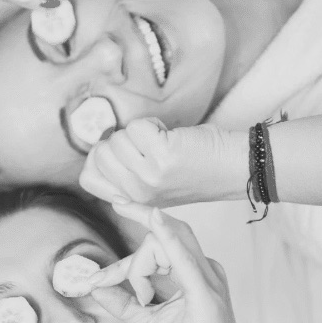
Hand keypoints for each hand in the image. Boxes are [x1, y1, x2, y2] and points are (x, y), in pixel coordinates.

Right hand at [79, 118, 245, 207]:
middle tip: (148, 146)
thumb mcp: (153, 182)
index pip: (87, 179)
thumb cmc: (195, 168)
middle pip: (99, 153)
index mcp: (131, 199)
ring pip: (117, 138)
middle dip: (121, 140)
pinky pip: (136, 126)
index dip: (98, 159)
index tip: (122, 154)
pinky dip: (153, 123)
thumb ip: (125, 174)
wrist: (234, 168)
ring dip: (139, 130)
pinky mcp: (162, 156)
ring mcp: (148, 176)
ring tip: (162, 141)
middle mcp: (136, 192)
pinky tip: (171, 135)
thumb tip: (99, 148)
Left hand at [88, 200, 250, 322]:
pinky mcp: (205, 292)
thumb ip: (124, 303)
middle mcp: (203, 267)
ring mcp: (207, 277)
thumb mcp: (149, 321)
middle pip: (158, 239)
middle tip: (100, 280)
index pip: (154, 248)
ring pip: (163, 243)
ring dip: (138, 270)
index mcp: (192, 271)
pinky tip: (153, 217)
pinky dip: (167, 236)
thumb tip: (96, 288)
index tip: (97, 280)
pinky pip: (183, 256)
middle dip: (127, 259)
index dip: (122, 264)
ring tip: (143, 299)